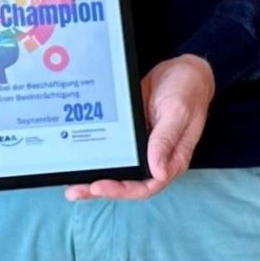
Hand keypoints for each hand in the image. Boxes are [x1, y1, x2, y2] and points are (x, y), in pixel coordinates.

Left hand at [69, 53, 213, 200]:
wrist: (182, 69)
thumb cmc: (187, 90)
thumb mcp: (178, 112)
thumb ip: (166, 140)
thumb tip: (158, 171)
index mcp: (171, 159)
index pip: (146, 185)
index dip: (122, 190)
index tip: (98, 187)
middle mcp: (156, 159)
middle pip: (128, 184)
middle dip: (101, 190)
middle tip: (75, 191)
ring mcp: (142, 149)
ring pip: (119, 171)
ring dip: (95, 178)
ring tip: (71, 185)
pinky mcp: (131, 137)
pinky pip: (114, 153)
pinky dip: (98, 158)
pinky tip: (79, 159)